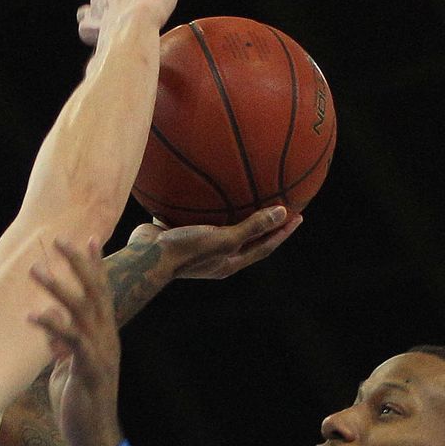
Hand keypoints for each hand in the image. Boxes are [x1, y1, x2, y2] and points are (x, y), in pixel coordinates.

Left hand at [31, 236, 124, 445]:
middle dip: (77, 264)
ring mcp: (100, 353)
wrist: (95, 439)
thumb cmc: (79, 403)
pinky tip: (34, 314)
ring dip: (57, 288)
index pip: (100, 293)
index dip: (94, 266)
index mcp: (103, 335)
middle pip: (94, 292)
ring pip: (81, 311)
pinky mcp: (90, 370)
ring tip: (35, 269)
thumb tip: (49, 328)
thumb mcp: (69, 368)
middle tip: (59, 239)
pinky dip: (52, 325)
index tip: (87, 238)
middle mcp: (106, 338)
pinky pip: (71, 342)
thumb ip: (63, 346)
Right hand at [135, 206, 301, 280]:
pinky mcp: (179, 231)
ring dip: (234, 212)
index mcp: (229, 261)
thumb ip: (253, 227)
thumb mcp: (224, 239)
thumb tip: (284, 212)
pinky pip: (196, 214)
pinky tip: (205, 183)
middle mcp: (216, 255)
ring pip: (220, 225)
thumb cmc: (187, 250)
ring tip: (245, 192)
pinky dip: (204, 202)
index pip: (265, 247)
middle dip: (263, 223)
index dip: (282, 233)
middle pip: (246, 238)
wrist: (146, 255)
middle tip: (279, 205)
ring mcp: (197, 244)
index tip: (299, 216)